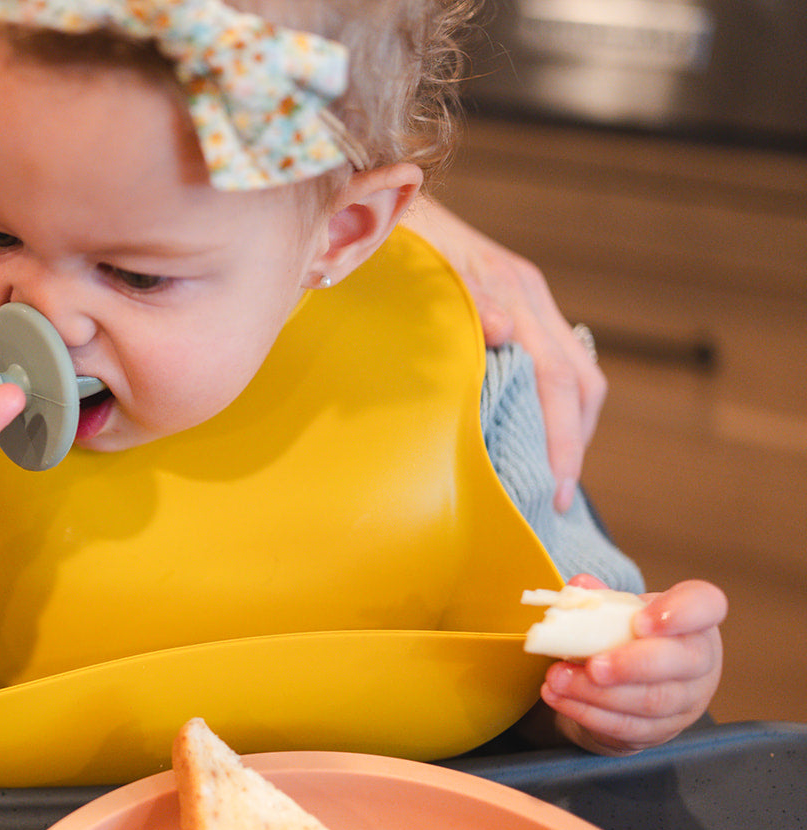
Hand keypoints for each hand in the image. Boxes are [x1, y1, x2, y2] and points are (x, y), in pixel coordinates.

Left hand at [405, 198, 605, 511]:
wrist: (382, 197)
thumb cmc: (391, 242)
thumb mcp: (418, 271)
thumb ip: (460, 300)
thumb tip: (501, 331)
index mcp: (512, 291)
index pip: (557, 378)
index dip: (562, 437)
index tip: (556, 485)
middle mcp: (529, 295)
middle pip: (580, 382)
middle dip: (573, 443)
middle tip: (555, 498)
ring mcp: (527, 299)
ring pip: (576, 373)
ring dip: (570, 427)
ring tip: (552, 475)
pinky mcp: (515, 305)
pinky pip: (553, 362)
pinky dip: (554, 404)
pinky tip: (534, 436)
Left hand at [538, 575, 727, 754]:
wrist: (631, 686)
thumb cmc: (630, 639)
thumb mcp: (619, 613)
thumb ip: (600, 598)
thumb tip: (579, 586)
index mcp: (694, 620)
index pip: (705, 605)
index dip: (678, 613)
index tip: (641, 621)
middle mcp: (699, 661)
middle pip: (680, 663)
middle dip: (631, 665)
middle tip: (593, 665)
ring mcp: (685, 701)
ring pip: (650, 701)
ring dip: (597, 693)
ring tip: (558, 679)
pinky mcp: (659, 731)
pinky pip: (627, 726)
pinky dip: (587, 712)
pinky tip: (560, 698)